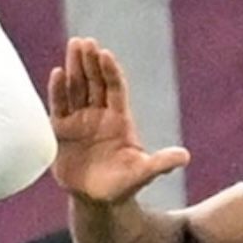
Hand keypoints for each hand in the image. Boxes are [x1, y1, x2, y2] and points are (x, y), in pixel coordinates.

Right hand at [47, 37, 190, 203]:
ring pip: (76, 88)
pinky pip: (59, 106)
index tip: (105, 55)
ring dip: (74, 67)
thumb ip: (161, 163)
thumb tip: (185, 156)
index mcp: (119, 119)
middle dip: (90, 62)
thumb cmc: (123, 186)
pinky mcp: (61, 131)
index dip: (110, 71)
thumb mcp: (143, 173)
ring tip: (73, 45)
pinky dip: (57, 90)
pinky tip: (57, 73)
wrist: (97, 200)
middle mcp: (98, 114)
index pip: (114, 89)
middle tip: (85, 42)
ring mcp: (79, 120)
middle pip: (94, 82)